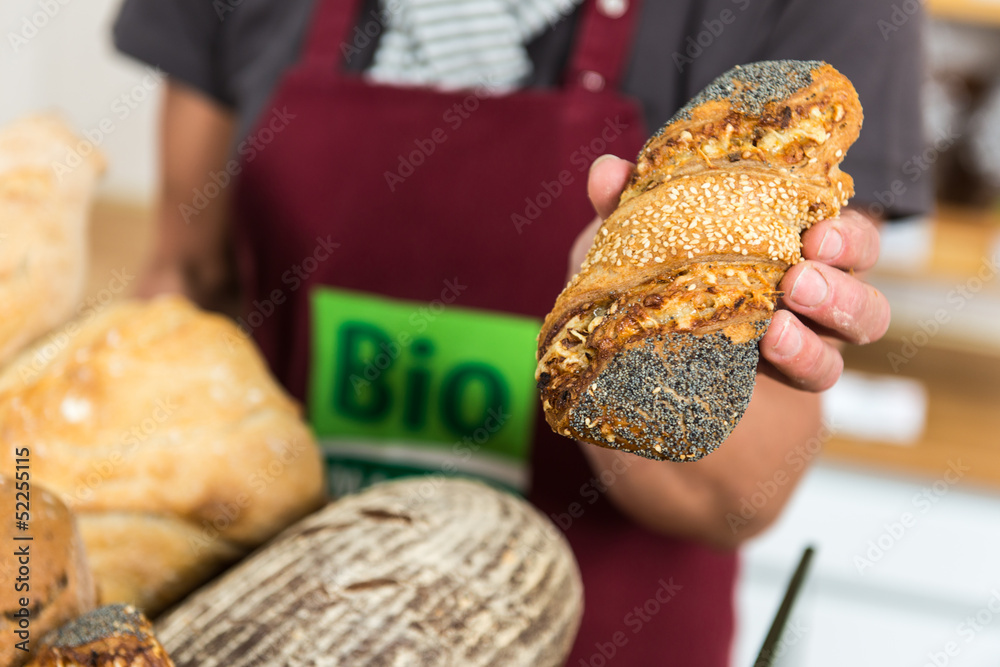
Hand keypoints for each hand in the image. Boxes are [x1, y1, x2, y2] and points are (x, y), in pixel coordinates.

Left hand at [579, 155, 889, 392]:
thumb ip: (622, 215)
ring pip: (865, 317)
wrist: (638, 407)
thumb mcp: (625, 260)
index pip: (831, 217)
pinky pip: (823, 369)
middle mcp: (802, 282)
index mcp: (774, 238)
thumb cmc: (640, 311)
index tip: (816, 228)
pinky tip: (772, 347)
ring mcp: (806, 333)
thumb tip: (607, 170)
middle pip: (861, 261)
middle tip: (805, 266)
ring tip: (787, 312)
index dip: (841, 223)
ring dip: (841, 305)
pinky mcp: (794, 381)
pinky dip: (806, 356)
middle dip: (848, 256)